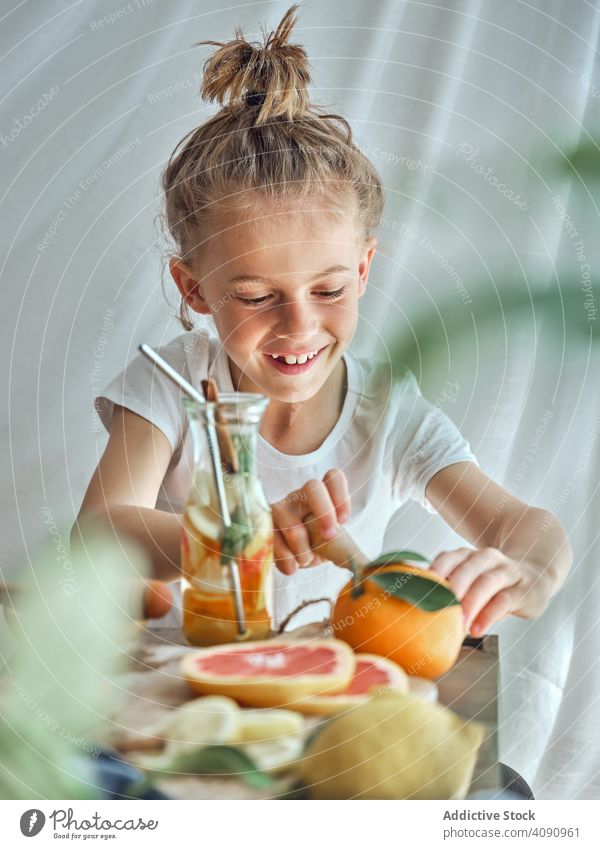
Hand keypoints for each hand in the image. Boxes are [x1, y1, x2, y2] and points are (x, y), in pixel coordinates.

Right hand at [271, 469, 349, 574]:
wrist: (292, 558)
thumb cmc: (316, 545)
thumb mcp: (332, 544)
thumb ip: (341, 545)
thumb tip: (353, 559)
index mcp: (322, 495)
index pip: (333, 477)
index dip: (340, 495)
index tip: (344, 521)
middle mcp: (300, 496)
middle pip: (313, 487)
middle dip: (324, 513)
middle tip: (329, 537)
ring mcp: (280, 508)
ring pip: (292, 525)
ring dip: (302, 550)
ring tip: (305, 560)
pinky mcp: (263, 525)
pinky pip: (273, 542)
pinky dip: (286, 560)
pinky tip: (292, 566)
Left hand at [428, 546, 554, 635]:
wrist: (538, 575)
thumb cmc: (494, 585)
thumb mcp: (473, 583)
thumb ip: (451, 593)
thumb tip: (419, 615)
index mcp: (469, 556)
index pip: (449, 558)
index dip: (435, 570)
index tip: (420, 587)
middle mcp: (487, 558)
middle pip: (467, 568)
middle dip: (452, 587)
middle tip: (438, 608)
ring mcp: (507, 571)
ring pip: (486, 582)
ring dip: (470, 602)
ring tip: (458, 623)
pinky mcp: (524, 589)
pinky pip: (505, 600)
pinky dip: (489, 615)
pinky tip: (477, 629)